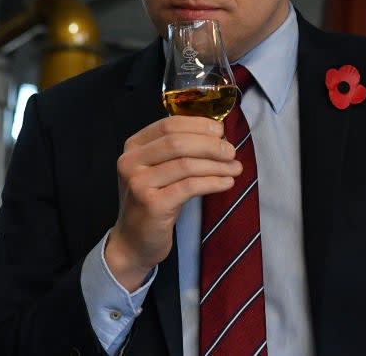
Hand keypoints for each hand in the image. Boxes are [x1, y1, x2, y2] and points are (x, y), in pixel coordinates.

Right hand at [104, 116, 240, 290]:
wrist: (132, 241)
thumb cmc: (152, 202)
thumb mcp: (157, 171)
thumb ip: (176, 151)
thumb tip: (216, 135)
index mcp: (133, 147)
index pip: (168, 125)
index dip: (197, 125)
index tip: (220, 130)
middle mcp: (130, 162)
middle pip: (177, 142)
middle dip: (210, 145)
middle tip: (231, 151)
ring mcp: (139, 183)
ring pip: (185, 164)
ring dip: (216, 165)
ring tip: (235, 168)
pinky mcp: (152, 204)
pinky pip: (189, 187)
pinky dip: (212, 182)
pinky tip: (226, 183)